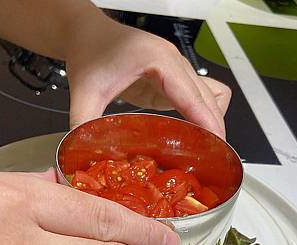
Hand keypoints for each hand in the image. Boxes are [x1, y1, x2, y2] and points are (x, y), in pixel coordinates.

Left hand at [65, 14, 230, 137]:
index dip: (206, 121)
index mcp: (159, 60)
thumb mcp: (84, 91)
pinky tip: (191, 134)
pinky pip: (202, 98)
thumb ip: (83, 123)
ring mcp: (178, 72)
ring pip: (212, 98)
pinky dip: (203, 115)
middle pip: (209, 99)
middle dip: (212, 129)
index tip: (214, 144)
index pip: (191, 94)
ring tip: (203, 150)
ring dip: (211, 122)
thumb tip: (82, 152)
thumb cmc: (90, 51)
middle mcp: (175, 64)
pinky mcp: (174, 82)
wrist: (89, 33)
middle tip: (209, 159)